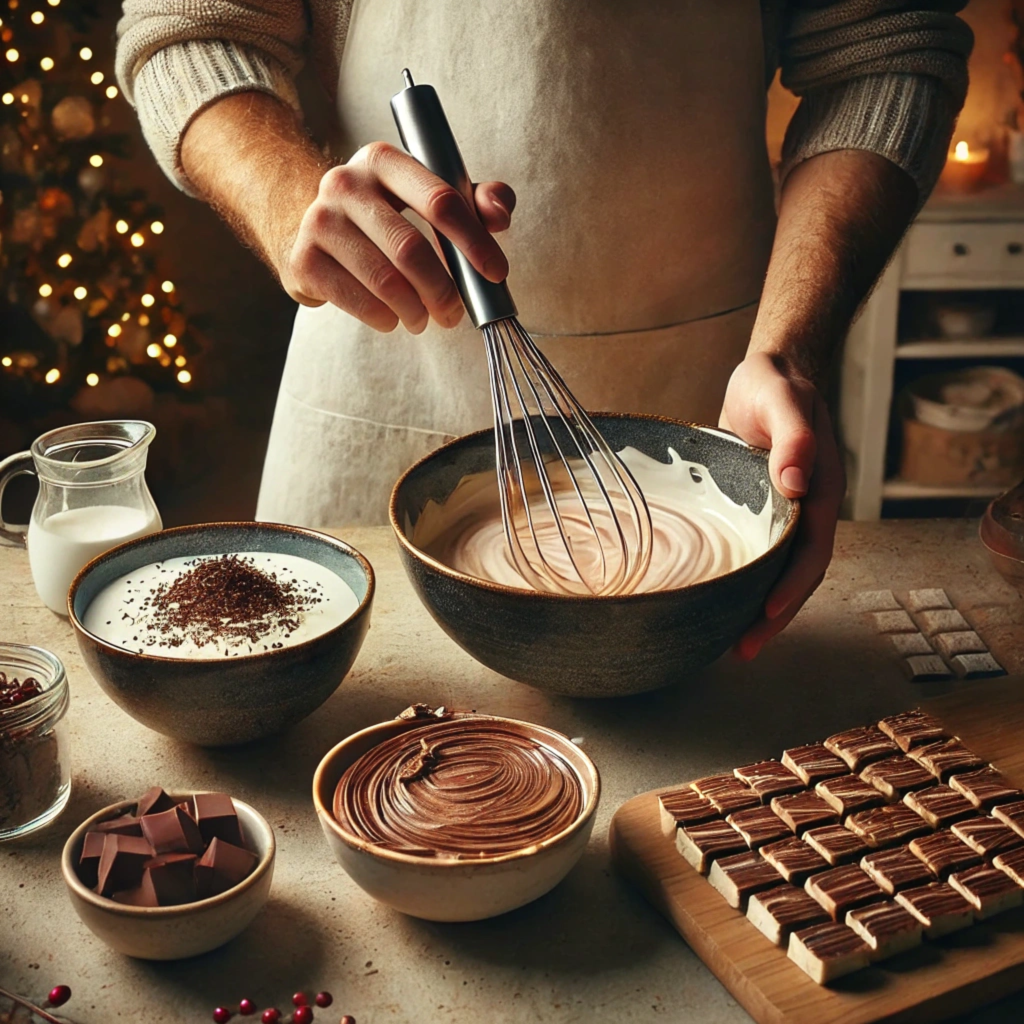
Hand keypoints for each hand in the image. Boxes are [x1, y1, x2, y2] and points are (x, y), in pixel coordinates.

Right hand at [280, 141, 514, 332]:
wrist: (309, 228)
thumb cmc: (384, 215)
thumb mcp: (427, 195)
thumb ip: (474, 200)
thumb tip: (500, 215)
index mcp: (384, 161)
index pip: (440, 200)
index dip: (474, 241)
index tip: (495, 273)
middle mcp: (346, 184)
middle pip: (411, 249)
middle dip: (442, 290)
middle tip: (453, 313)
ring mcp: (319, 222)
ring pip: (385, 281)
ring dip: (415, 311)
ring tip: (423, 320)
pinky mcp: (304, 261)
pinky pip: (358, 302)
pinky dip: (385, 319)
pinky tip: (393, 319)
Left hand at [718, 352, 845, 659]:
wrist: (770, 376)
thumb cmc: (777, 385)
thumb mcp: (784, 401)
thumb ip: (794, 437)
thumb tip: (794, 482)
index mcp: (820, 491)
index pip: (812, 551)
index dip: (792, 586)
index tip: (768, 614)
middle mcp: (806, 509)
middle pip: (797, 574)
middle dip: (774, 616)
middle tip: (741, 650)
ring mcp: (785, 514)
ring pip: (778, 571)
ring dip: (760, 608)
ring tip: (732, 643)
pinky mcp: (760, 512)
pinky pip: (760, 556)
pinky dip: (746, 582)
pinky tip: (721, 600)